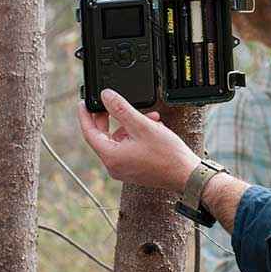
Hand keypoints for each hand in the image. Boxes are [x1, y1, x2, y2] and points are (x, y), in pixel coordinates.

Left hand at [78, 89, 200, 192]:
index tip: (83, 102)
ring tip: (148, 116)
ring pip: (119, 140)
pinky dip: (135, 135)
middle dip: (110, 118)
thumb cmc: (167, 155)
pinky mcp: (134, 169)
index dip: (85, 115)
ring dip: (129, 125)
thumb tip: (106, 96)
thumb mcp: (142, 126)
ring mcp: (124, 169)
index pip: (89, 132)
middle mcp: (114, 166)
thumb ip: (121, 109)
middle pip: (103, 136)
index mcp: (111, 156)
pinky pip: (128, 148)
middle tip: (110, 103)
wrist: (187, 175)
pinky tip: (151, 127)